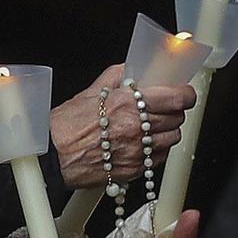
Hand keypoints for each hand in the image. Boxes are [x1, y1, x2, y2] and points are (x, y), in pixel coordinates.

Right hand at [49, 65, 195, 189]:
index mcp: (128, 103)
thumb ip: (117, 76)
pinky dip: (157, 150)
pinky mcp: (134, 169)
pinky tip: (143, 144)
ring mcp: (137, 150)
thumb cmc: (66, 125)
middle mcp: (137, 127)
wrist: (52, 156)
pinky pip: (159, 158)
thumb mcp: (91, 91)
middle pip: (177, 118)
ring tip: (153, 127)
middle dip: (174, 111)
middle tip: (165, 108)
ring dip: (167, 131)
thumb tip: (134, 68)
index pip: (177, 97)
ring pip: (172, 139)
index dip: (185, 94)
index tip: (183, 93)